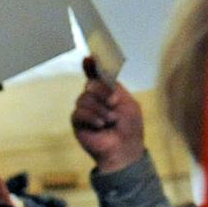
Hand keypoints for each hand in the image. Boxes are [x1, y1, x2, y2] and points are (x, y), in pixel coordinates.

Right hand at [71, 57, 144, 174]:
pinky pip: (79, 112)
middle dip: (103, 92)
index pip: (96, 74)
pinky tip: (101, 125)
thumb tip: (94, 80)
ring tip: (110, 120)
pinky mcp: (77, 122)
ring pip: (84, 98)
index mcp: (107, 91)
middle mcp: (94, 97)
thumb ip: (114, 88)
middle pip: (90, 84)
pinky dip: (92, 117)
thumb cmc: (130, 127)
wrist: (125, 148)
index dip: (91, 65)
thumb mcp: (128, 103)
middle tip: (114, 103)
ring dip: (100, 108)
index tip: (89, 57)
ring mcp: (84, 109)